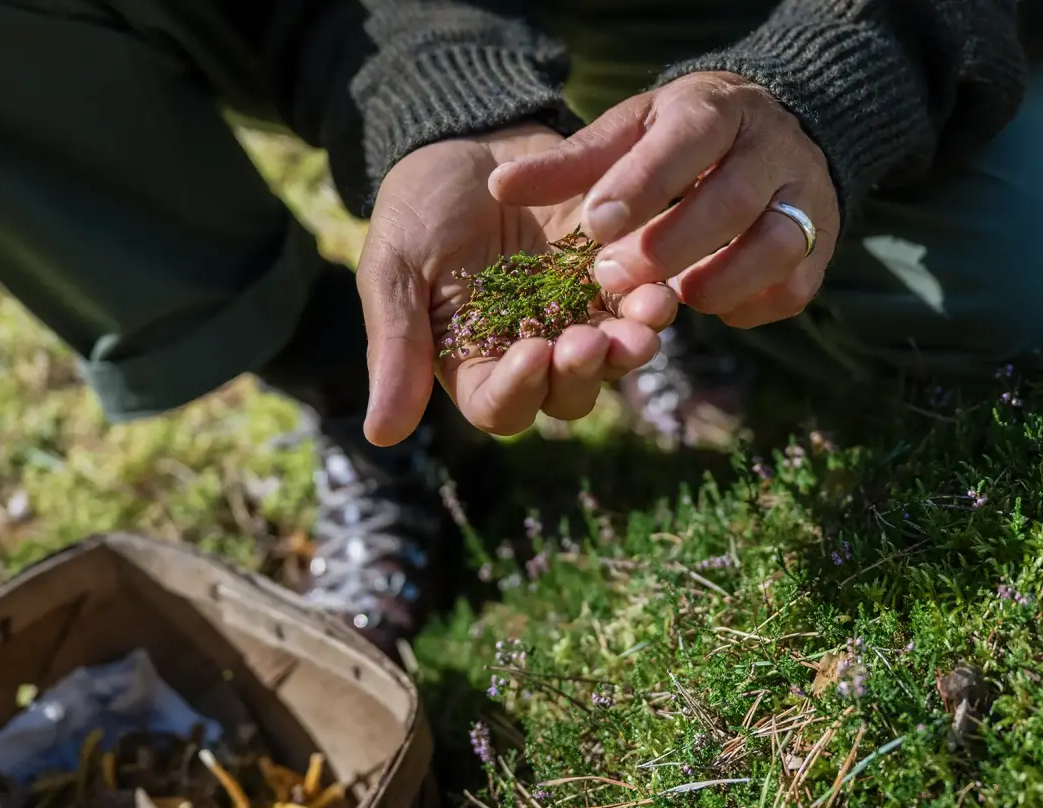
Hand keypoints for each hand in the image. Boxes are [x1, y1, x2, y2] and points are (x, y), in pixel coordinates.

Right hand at [357, 123, 678, 446]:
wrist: (469, 137)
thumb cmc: (417, 207)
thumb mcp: (393, 269)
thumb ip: (396, 346)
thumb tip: (382, 436)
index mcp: (473, 362)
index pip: (498, 407)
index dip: (517, 391)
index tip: (531, 354)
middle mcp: (531, 353)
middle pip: (565, 396)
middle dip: (581, 373)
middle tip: (589, 340)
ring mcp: (578, 318)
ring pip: (612, 359)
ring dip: (629, 348)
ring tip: (642, 323)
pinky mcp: (615, 279)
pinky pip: (639, 306)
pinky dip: (651, 304)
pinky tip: (660, 291)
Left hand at [489, 72, 839, 328]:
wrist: (778, 132)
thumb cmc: (682, 139)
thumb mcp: (630, 133)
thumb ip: (571, 164)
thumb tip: (499, 186)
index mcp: (715, 111)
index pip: (685, 141)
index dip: (642, 185)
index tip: (596, 224)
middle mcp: (770, 150)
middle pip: (731, 201)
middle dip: (672, 246)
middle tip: (617, 278)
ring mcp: (804, 199)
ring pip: (779, 246)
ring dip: (723, 281)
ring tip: (675, 300)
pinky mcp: (820, 248)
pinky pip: (793, 288)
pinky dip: (751, 304)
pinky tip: (713, 305)